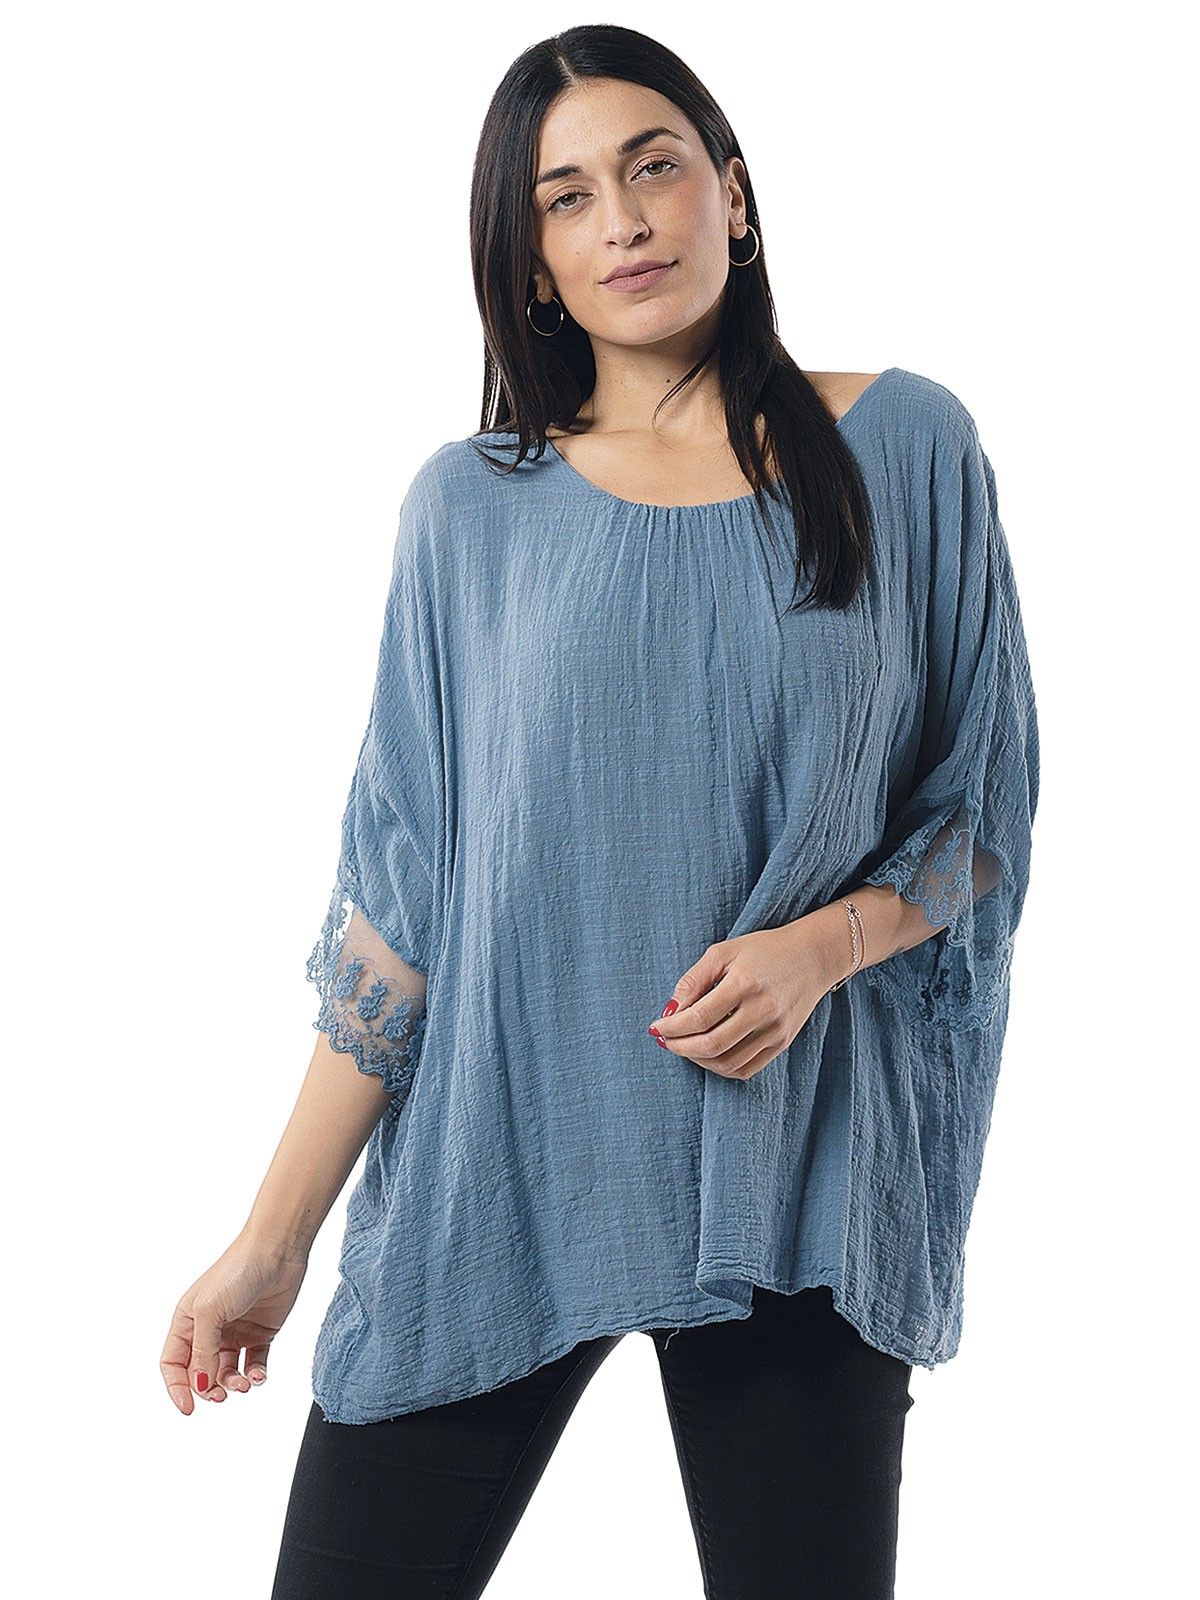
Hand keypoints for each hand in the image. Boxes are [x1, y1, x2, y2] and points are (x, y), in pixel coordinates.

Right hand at [160, 1232, 309, 1414]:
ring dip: (233, 1383)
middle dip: (208, 1389)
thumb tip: (199, 1384)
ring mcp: (235, 1331)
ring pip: (227, 1372)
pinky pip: (253, 1363)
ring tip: (245, 1383)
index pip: (173, 1363)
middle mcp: (209, 1328)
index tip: (188, 1407)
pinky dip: (256, 1375)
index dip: (177, 1387)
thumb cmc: (237, 1270)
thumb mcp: (210, 1311)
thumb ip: (203, 1350)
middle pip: (200, 1372)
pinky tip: (259, 1376)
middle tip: (220, 1396)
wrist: (278, 1251)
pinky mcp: (260, 1333)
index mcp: (188, 1321)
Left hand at [646, 923, 831, 1080]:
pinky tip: (708, 1054)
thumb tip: (671, 1010)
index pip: (700, 1017)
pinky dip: (721, 1067)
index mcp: (745, 983)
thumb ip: (694, 979)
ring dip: (698, 1060)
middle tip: (665, 1040)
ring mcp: (775, 1030)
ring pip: (727, 1062)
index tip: (656, 1027)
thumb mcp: (724, 952)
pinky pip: (746, 1069)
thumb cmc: (764, 950)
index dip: (672, 1027)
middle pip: (711, 1044)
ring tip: (684, 1046)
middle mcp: (763, 1010)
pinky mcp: (783, 1043)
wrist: (813, 957)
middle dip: (680, 1047)